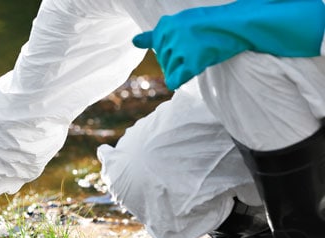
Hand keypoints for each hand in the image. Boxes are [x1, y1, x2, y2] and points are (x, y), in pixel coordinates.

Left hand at [133, 0, 324, 89]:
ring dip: (181, 70)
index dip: (174, 50)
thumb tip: (133, 41)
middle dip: (177, 61)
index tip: (190, 41)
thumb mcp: (179, 24)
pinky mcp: (192, 62)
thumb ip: (156, 35)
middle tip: (197, 49)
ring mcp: (181, 49)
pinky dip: (179, 80)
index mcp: (166, 25)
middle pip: (163, 62)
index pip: (158, 49)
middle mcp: (170, 36)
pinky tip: (191, 72)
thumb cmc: (208, 24)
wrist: (237, 24)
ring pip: (168, 72)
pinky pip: (175, 80)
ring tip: (199, 55)